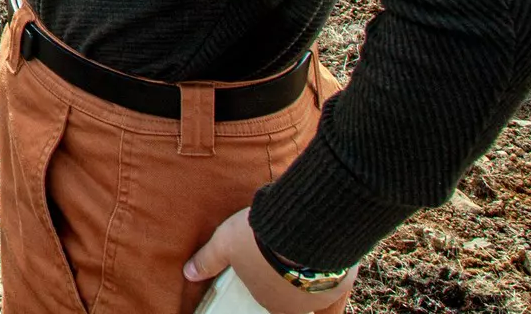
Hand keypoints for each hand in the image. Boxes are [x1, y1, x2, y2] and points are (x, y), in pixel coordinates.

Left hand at [185, 210, 354, 313]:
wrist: (301, 224)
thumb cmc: (259, 238)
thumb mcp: (225, 245)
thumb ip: (208, 260)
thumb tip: (188, 273)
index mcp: (268, 301)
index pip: (264, 298)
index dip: (263, 281)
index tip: (263, 265)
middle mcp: (294, 306)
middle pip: (288, 296)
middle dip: (283, 278)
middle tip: (279, 256)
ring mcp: (319, 296)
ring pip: (311, 293)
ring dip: (307, 278)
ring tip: (303, 253)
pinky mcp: (341, 284)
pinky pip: (338, 298)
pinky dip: (334, 292)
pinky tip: (333, 287)